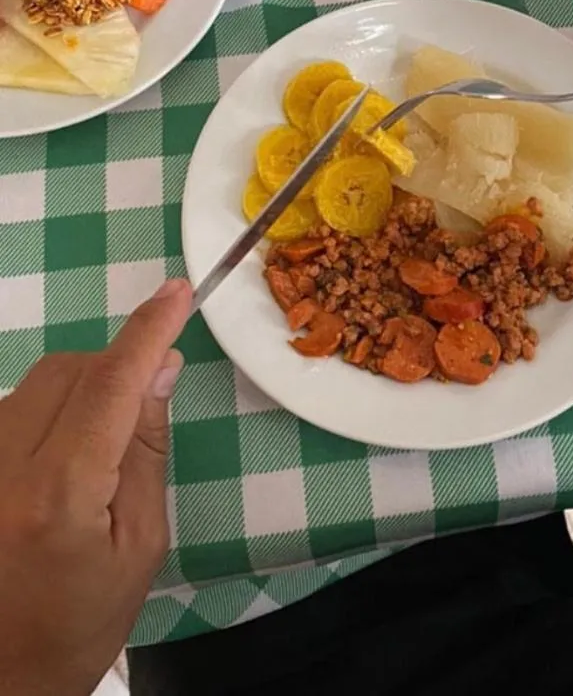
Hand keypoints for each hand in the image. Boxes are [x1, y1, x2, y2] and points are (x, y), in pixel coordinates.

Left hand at [0, 277, 191, 695]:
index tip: (178, 292)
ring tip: (93, 460)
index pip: (108, 386)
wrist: (1, 674)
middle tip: (146, 406)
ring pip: (37, 385)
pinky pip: (11, 408)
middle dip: (115, 369)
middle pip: (68, 372)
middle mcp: (1, 468)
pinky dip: (47, 414)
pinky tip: (57, 465)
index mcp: (57, 495)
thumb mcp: (139, 544)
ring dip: (79, 392)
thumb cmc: (82, 621)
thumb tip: (159, 366)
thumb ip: (145, 447)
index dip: (146, 332)